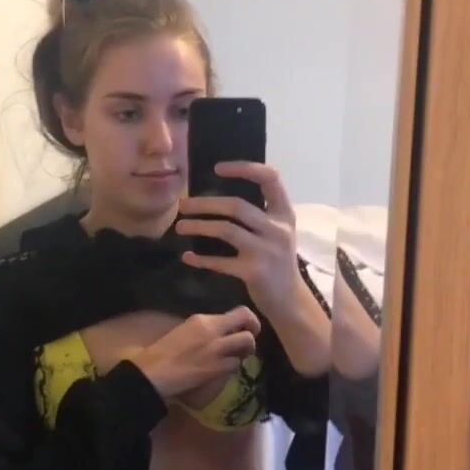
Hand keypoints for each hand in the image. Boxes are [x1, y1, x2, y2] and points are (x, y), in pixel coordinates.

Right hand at [130, 305, 260, 400]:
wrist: (152, 373)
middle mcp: (213, 330)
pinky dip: (234, 367)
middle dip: (253, 331)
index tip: (243, 328)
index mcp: (202, 319)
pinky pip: (236, 364)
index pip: (238, 311)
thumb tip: (220, 332)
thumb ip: (203, 329)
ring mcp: (216, 349)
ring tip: (238, 356)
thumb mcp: (183, 332)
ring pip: (248, 344)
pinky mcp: (216, 368)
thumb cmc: (161, 353)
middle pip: (248, 321)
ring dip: (246, 352)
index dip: (247, 320)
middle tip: (248, 341)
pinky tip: (225, 369)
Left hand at [176, 162, 299, 317]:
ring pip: (226, 230)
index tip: (217, 169)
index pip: (270, 178)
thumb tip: (218, 195)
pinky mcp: (254, 272)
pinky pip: (221, 262)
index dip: (244, 169)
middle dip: (205, 203)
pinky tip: (187, 256)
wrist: (289, 300)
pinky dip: (201, 259)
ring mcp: (266, 251)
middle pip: (236, 206)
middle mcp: (277, 229)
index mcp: (284, 214)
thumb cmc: (277, 261)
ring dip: (199, 226)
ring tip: (179, 226)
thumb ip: (259, 214)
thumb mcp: (277, 232)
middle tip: (182, 204)